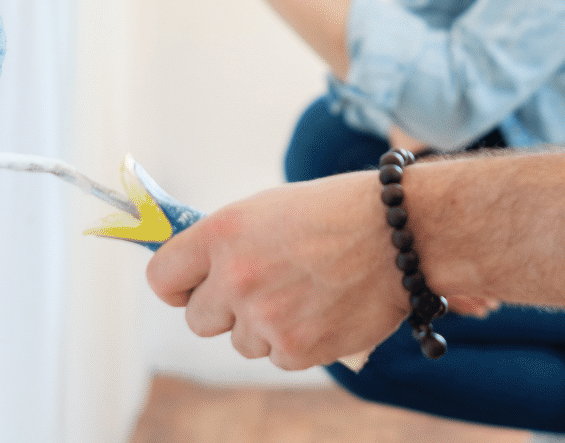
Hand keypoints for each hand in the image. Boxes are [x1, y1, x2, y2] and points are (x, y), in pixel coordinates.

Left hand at [146, 171, 408, 368]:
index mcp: (224, 233)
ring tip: (307, 291)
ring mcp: (265, 319)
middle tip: (259, 289)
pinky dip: (297, 340)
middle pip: (198, 319)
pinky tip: (324, 308)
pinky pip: (278, 356)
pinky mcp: (296, 350)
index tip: (191, 286)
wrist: (403, 232)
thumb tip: (199, 269)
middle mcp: (235, 278)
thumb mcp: (271, 208)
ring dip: (266, 325)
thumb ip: (229, 241)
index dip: (177, 284)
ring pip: (242, 341)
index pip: (162, 277)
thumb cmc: (339, 211)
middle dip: (223, 309)